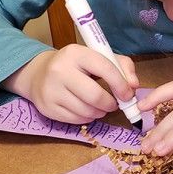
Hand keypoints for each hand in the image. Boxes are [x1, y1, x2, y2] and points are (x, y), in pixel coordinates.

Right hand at [3, 45, 138, 124]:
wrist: (38, 74)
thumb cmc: (76, 65)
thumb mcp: (98, 57)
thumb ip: (122, 66)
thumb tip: (134, 86)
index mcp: (76, 53)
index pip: (105, 68)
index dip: (121, 85)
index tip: (128, 95)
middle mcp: (60, 70)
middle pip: (95, 96)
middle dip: (110, 104)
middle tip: (114, 104)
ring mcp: (51, 90)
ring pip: (87, 111)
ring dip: (100, 112)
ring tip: (100, 106)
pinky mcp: (47, 107)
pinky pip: (76, 120)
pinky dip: (87, 118)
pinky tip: (86, 109)